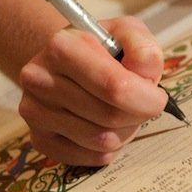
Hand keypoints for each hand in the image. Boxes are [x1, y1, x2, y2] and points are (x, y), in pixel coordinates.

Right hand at [19, 16, 166, 165]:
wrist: (64, 64)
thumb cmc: (101, 50)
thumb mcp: (127, 33)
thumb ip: (144, 49)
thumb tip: (145, 75)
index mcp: (62, 47)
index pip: (114, 86)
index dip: (146, 100)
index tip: (157, 99)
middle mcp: (40, 79)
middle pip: (110, 117)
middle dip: (137, 115)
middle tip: (140, 104)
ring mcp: (34, 111)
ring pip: (102, 142)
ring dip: (124, 133)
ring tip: (119, 112)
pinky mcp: (38, 138)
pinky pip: (89, 158)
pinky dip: (107, 149)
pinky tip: (104, 127)